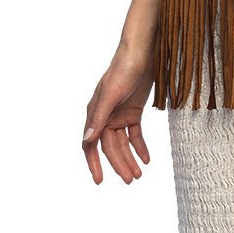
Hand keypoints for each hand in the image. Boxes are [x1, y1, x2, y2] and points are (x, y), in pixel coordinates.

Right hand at [82, 44, 154, 184]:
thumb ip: (99, 117)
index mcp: (95, 113)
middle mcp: (105, 116)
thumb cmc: (123, 69)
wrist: (143, 52)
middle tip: (131, 180)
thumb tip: (87, 140)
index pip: (91, 144)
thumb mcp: (111, 93)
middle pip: (111, 147)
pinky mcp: (133, 111)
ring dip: (130, 158)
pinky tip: (147, 159)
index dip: (94, 163)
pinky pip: (135, 134)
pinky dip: (140, 147)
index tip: (99, 181)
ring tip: (139, 174)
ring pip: (123, 143)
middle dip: (119, 164)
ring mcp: (120, 114)